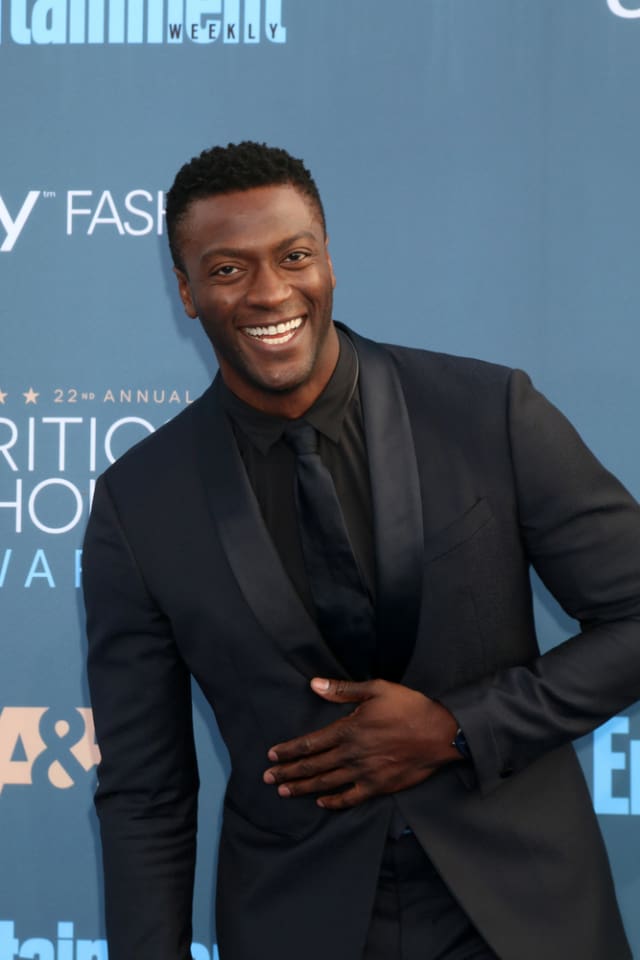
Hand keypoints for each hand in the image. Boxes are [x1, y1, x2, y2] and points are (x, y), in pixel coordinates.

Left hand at [263, 677, 459, 809]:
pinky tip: (322, 802)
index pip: (310, 743)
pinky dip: (334, 802)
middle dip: (288, 772)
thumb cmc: (409, 706)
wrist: (440, 732)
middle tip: (268, 778)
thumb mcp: (376, 689)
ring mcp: (365, 773)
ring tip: (285, 791)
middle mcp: (352, 754)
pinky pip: (351, 797)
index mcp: (348, 730)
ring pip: (326, 783)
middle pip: (312, 767)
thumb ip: (342, 690)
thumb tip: (313, 684)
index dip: (288, 750)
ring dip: (303, 788)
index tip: (271, 755)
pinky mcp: (379, 786)